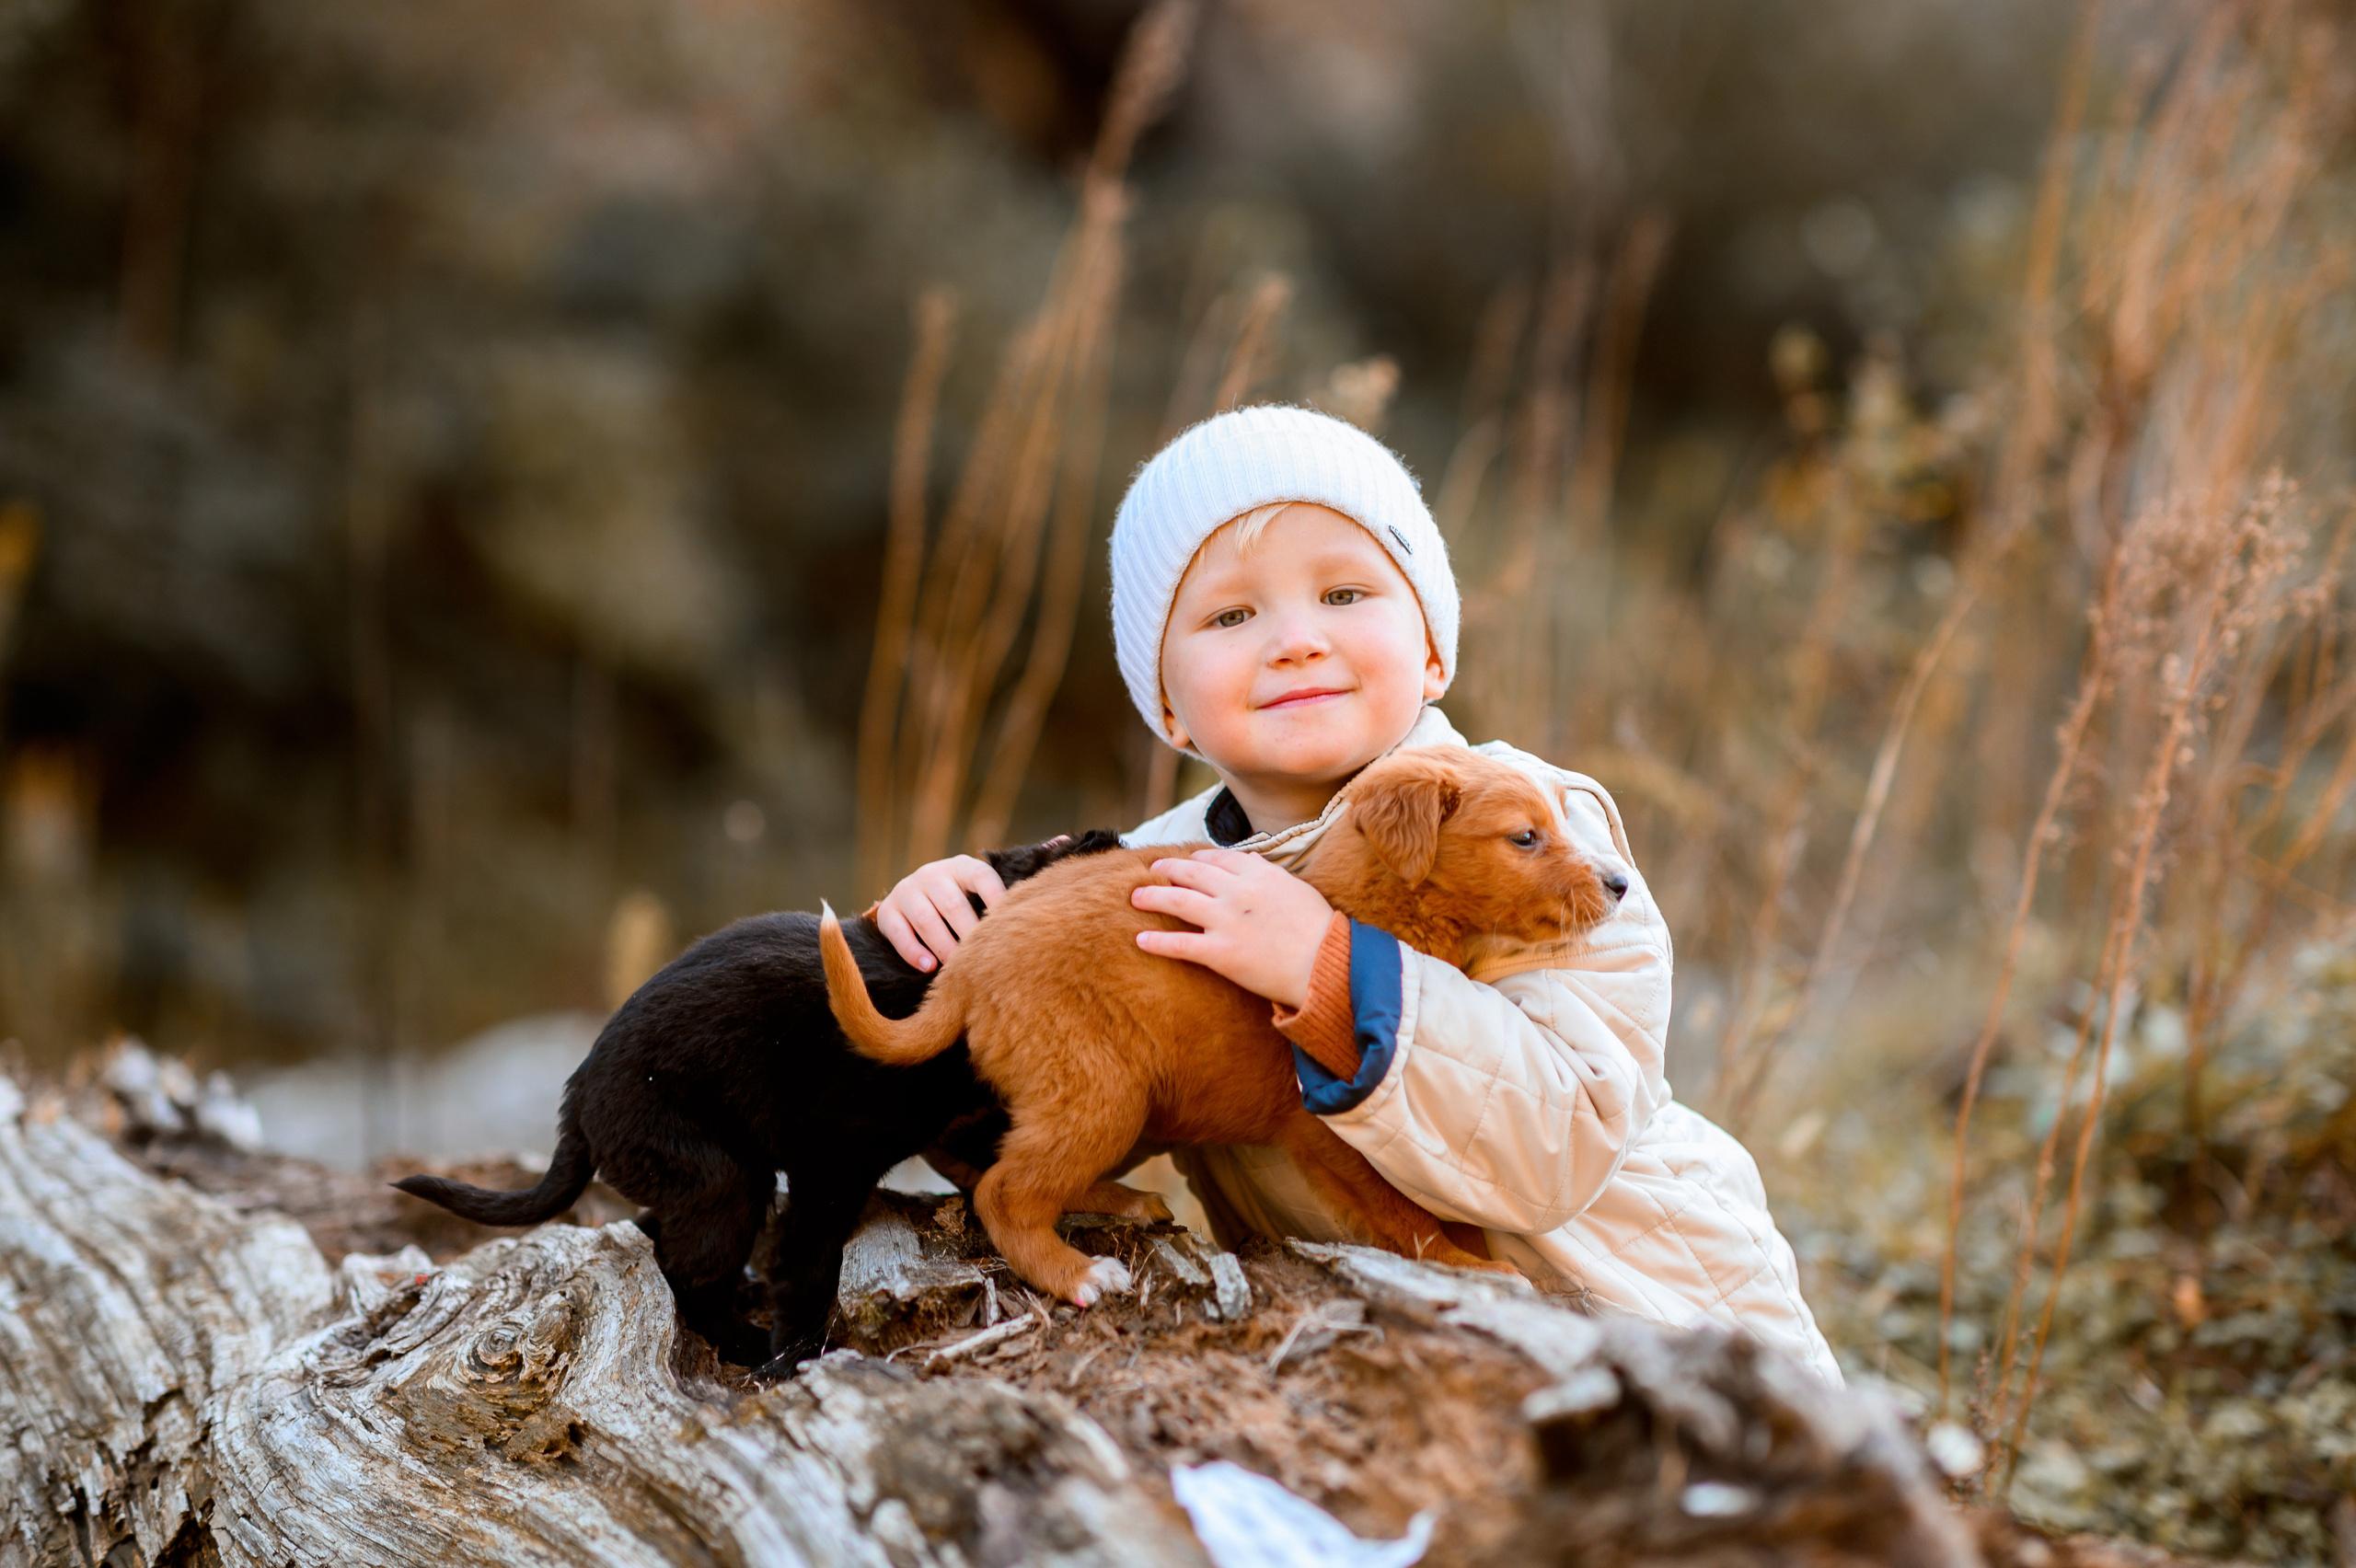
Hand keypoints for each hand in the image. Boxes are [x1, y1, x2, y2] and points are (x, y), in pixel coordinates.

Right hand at [874, 855, 1006, 971]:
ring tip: (956, 967)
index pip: (982, 876)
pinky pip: (900, 933)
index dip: (996, 898)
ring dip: (943, 946)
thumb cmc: (959, 905)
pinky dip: (914, 952)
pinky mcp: (887, 911)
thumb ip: (993, 905)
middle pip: (953, 904)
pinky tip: (928, 967)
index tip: (1006, 924)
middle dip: (968, 934)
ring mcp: (907, 890)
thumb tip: (1020, 929)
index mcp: (961, 866)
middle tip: (982, 959)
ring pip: (926, 919)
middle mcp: (932, 874)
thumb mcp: (974, 896)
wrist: (912, 903)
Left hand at [1129, 848, 1331, 1009]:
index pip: (1217, 857)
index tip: (1188, 859)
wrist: (1326, 964)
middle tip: (1152, 870)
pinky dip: (1157, 942)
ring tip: (1136, 897)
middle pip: (1191, 873)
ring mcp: (1226, 921)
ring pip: (1178, 901)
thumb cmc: (1318, 929)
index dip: (1197, 856)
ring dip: (1152, 897)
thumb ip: (1269, 873)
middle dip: (1167, 870)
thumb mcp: (1297, 888)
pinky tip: (1140, 940)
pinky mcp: (1221, 953)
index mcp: (1258, 874)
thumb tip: (1251, 860)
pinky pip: (1180, 944)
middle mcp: (1237, 892)